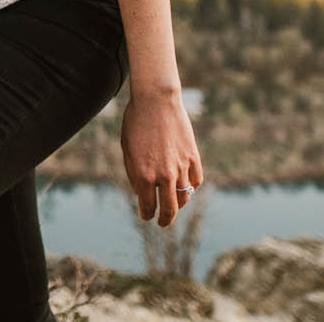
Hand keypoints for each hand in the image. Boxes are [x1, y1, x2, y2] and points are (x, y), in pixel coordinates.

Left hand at [120, 86, 203, 226]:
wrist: (156, 101)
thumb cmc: (136, 123)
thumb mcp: (127, 149)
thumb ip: (133, 173)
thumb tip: (140, 193)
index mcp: (144, 175)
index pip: (148, 206)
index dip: (147, 214)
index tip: (147, 217)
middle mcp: (164, 175)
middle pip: (170, 209)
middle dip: (165, 219)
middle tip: (163, 223)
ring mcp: (181, 167)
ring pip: (185, 197)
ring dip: (179, 204)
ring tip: (174, 205)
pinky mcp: (194, 158)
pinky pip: (196, 181)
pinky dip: (191, 187)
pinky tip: (186, 187)